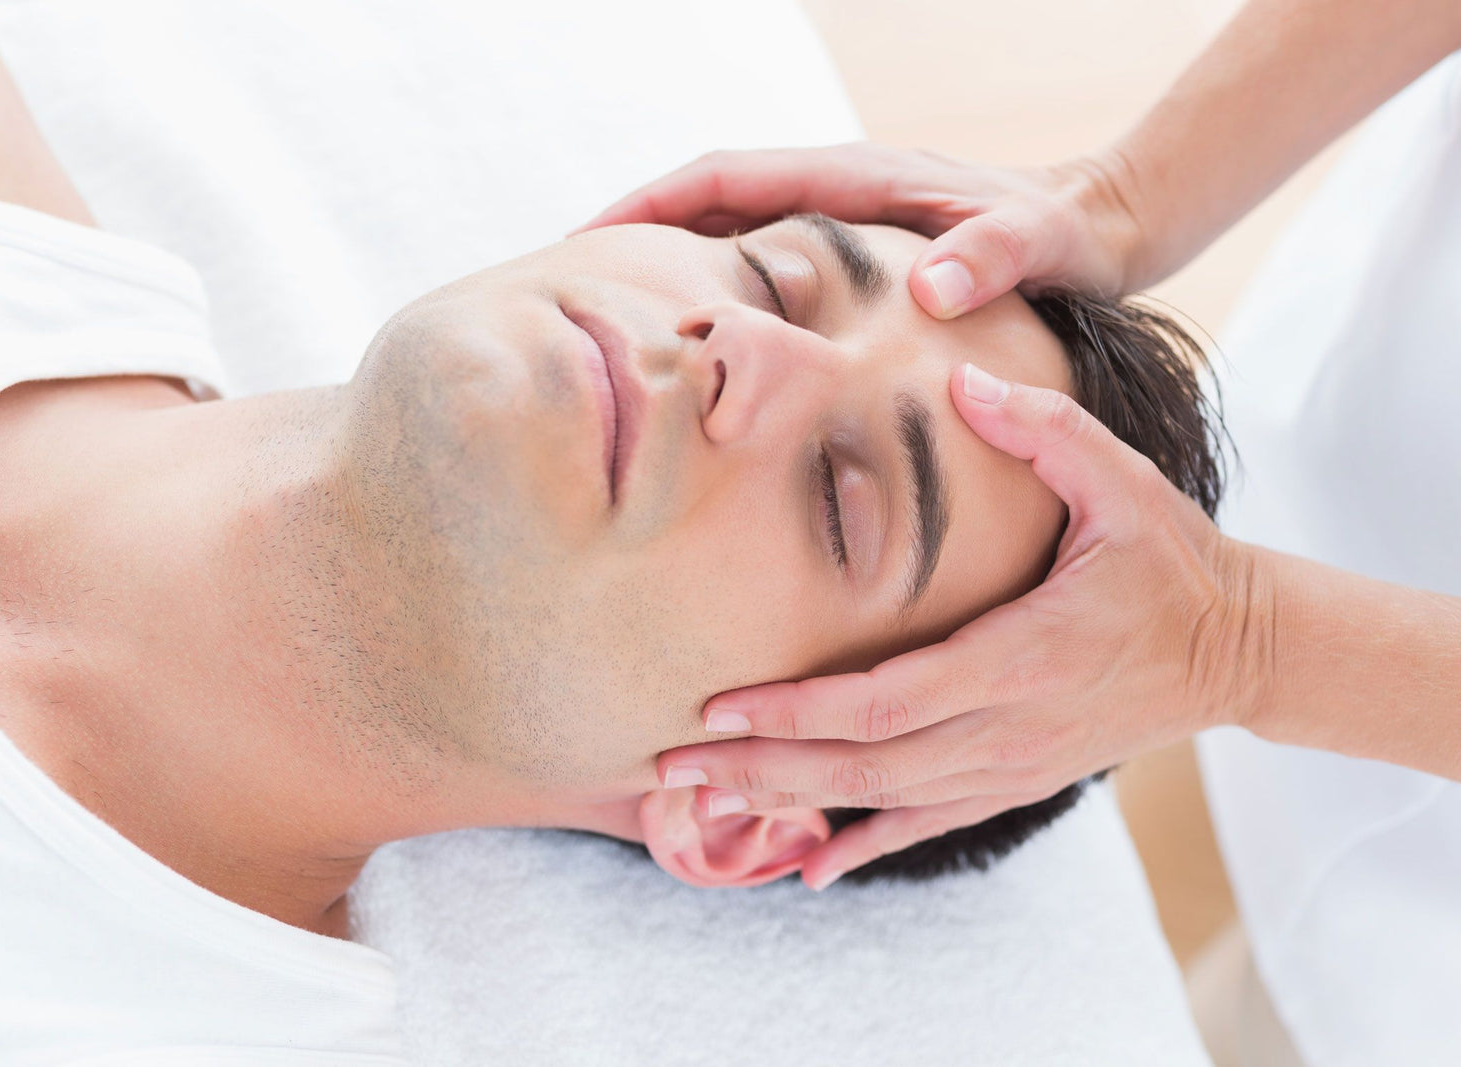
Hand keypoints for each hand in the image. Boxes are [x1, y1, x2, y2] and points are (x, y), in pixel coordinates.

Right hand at [580, 143, 1145, 318]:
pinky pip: (759, 269)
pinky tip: (695, 349)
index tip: (586, 242)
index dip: (650, 206)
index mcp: (851, 178)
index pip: (723, 179)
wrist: (1098, 226)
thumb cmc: (1063, 237)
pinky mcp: (845, 256)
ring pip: (724, 240)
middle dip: (633, 241)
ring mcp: (833, 223)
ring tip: (610, 331)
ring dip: (667, 273)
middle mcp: (830, 192)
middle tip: (568, 293)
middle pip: (702, 206)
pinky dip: (716, 296)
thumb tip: (927, 288)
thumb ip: (990, 258)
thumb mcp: (1038, 244)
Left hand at [656, 364, 1271, 889]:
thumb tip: (961, 383)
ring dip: (792, 805)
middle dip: (762, 767)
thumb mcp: (1124, 482)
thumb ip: (1044, 432)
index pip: (888, 699)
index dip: (798, 710)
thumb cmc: (1172, 560)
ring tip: (703, 804)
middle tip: (672, 764)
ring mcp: (1014, 765)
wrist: (1238, 648)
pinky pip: (930, 822)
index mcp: (1022, 654)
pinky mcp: (1020, 779)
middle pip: (865, 764)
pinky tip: (810, 866)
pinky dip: (866, 844)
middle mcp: (1009, 726)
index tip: (720, 705)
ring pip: (885, 801)